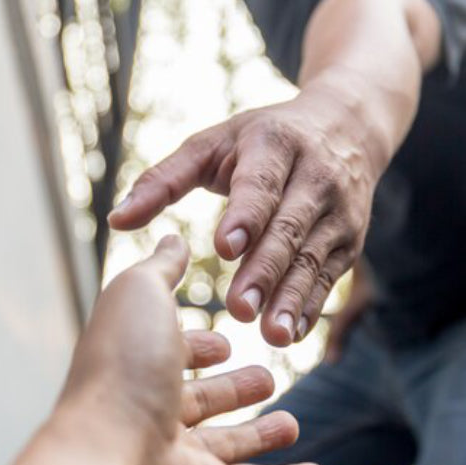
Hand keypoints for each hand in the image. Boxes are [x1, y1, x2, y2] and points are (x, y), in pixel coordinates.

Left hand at [58, 236, 326, 464]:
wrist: (111, 459)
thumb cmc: (123, 368)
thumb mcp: (142, 294)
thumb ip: (162, 268)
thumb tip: (171, 238)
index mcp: (137, 366)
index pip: (172, 354)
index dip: (198, 346)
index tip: (225, 341)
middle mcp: (153, 414)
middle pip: (202, 401)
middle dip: (234, 388)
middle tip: (267, 375)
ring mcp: (180, 458)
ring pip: (230, 444)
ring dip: (261, 433)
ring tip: (292, 421)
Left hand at [108, 91, 380, 346]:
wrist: (347, 128)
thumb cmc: (263, 140)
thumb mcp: (214, 144)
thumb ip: (165, 180)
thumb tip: (116, 221)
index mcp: (275, 146)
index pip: (260, 184)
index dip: (244, 216)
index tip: (222, 248)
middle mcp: (315, 177)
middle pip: (289, 228)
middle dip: (265, 271)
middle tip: (238, 310)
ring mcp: (338, 212)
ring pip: (313, 259)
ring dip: (293, 299)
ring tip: (273, 336)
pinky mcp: (349, 241)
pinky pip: (329, 277)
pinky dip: (312, 306)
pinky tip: (292, 334)